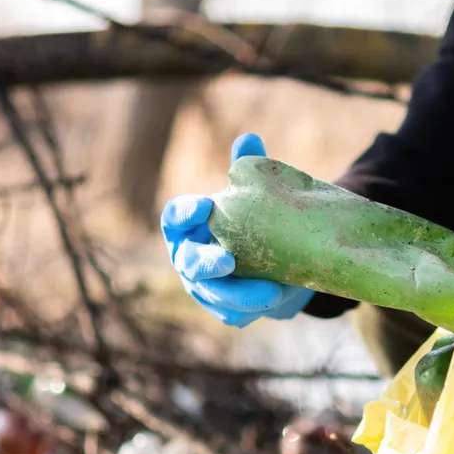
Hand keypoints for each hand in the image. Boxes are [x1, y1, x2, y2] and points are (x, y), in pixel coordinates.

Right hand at [161, 133, 314, 327]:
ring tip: (272, 291)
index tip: (206, 206)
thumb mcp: (253, 196)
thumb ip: (247, 170)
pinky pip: (233, 314)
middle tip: (228, 261)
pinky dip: (252, 310)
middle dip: (206, 263)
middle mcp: (186, 258)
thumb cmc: (254, 221)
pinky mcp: (223, 310)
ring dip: (240, 295)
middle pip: (188, 262)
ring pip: (213, 294)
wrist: (278, 264)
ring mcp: (203, 288)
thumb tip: (249, 139)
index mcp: (186, 226)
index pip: (174, 218)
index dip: (186, 213)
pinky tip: (275, 303)